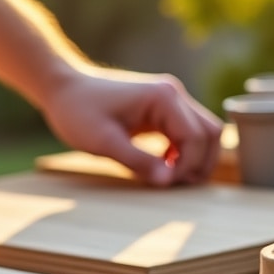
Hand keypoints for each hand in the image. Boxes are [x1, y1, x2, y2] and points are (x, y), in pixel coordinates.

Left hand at [41, 67, 221, 186]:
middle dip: (199, 163)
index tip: (164, 184)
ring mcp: (169, 98)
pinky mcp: (161, 107)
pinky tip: (164, 165)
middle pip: (210, 133)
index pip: (196, 137)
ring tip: (172, 178)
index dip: (186, 166)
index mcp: (164, 98)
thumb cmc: (78, 112)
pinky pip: (186, 130)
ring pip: (203, 131)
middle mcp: (173, 94)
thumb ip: (138, 161)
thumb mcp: (103, 142)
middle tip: (175, 185)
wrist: (62, 89)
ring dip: (194, 157)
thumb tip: (167, 182)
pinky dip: (182, 151)